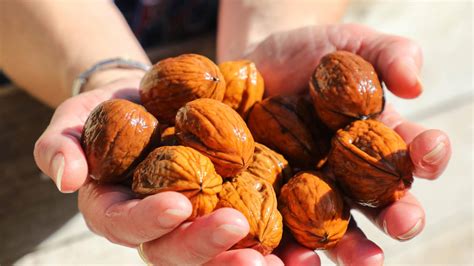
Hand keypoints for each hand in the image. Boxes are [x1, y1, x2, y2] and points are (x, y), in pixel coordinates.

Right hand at [33, 76, 282, 264]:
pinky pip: (252, 233)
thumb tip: (64, 178)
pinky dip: (279, 247)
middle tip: (249, 250)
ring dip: (250, 262)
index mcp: (119, 211)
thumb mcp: (75, 119)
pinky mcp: (228, 206)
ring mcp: (196, 220)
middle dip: (211, 251)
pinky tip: (305, 251)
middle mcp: (158, 226)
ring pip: (219, 254)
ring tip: (288, 264)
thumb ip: (62, 146)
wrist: (147, 101)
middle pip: (179, 252)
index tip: (179, 205)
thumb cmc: (109, 110)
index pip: (129, 226)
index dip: (151, 221)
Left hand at [245, 24, 450, 264]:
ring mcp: (313, 189)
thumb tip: (414, 82)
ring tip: (363, 259)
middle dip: (399, 214)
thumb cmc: (309, 54)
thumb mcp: (350, 43)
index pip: (411, 151)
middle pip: (382, 201)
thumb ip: (387, 54)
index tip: (430, 151)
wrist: (258, 66)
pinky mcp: (275, 198)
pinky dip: (294, 246)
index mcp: (377, 139)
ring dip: (353, 246)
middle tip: (405, 221)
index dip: (427, 153)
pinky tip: (296, 256)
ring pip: (340, 227)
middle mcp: (351, 172)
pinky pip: (287, 229)